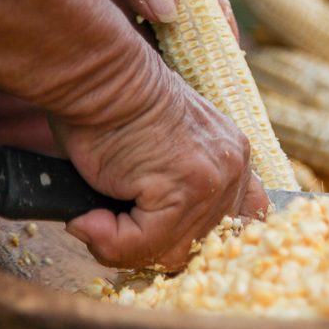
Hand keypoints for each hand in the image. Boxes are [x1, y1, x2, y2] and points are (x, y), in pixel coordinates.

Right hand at [55, 47, 269, 267]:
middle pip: (203, 246)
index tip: (156, 237)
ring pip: (171, 251)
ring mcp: (213, 179)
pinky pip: (143, 245)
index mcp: (234, 156)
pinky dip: (108, 240)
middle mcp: (234, 167)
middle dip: (154, 248)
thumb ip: (179, 191)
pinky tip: (91, 216)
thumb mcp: (163, 151)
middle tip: (113, 229)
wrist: (101, 77)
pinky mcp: (182, 188)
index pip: (237, 223)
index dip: (195, 240)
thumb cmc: (115, 110)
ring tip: (98, 219)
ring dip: (124, 245)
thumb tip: (156, 249)